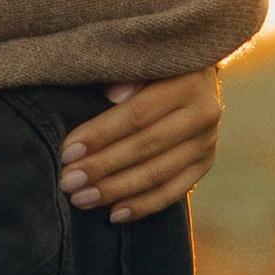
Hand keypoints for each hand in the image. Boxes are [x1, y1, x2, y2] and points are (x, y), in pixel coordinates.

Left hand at [60, 67, 222, 221]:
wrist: (192, 73)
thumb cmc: (150, 65)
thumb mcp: (141, 60)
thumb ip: (126, 73)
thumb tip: (113, 94)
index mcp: (186, 82)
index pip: (137, 115)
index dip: (100, 135)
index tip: (67, 152)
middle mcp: (203, 113)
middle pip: (146, 147)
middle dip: (102, 168)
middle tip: (68, 182)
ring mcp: (207, 142)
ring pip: (158, 174)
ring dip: (116, 190)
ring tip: (81, 199)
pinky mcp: (205, 164)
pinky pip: (173, 191)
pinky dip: (143, 206)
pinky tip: (114, 214)